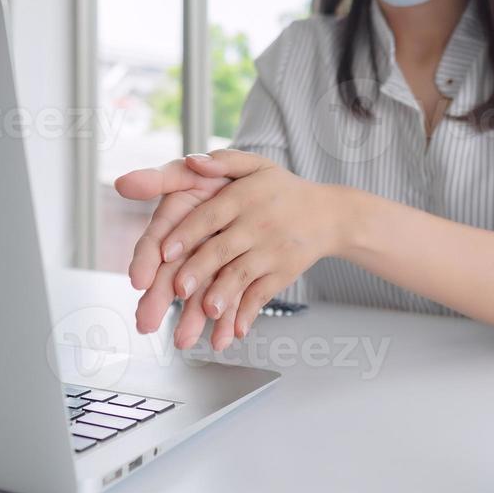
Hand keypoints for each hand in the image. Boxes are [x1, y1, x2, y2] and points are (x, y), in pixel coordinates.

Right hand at [114, 158, 231, 339]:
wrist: (260, 189)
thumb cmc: (216, 178)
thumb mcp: (188, 172)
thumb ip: (159, 179)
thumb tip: (121, 183)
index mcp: (170, 228)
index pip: (153, 246)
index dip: (145, 262)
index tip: (139, 279)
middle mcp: (185, 252)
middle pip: (168, 278)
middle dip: (158, 301)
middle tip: (147, 322)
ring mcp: (207, 268)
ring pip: (197, 296)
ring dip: (191, 319)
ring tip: (185, 340)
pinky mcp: (231, 280)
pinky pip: (229, 302)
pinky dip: (227, 321)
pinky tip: (224, 338)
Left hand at [165, 150, 343, 350]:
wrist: (329, 214)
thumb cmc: (281, 189)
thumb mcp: (255, 165)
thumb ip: (221, 161)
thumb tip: (191, 161)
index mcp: (242, 198)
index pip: (209, 216)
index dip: (186, 234)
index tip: (164, 252)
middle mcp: (256, 225)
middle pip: (222, 250)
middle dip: (199, 270)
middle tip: (177, 289)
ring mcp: (271, 251)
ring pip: (242, 275)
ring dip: (224, 295)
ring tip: (206, 312)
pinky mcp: (283, 273)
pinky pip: (263, 294)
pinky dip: (250, 314)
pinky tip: (235, 331)